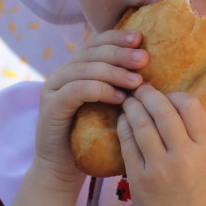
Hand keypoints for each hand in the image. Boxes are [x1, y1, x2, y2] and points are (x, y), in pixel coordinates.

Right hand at [35, 31, 148, 184]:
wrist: (64, 168)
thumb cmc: (94, 139)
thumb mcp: (112, 107)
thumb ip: (125, 87)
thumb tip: (156, 72)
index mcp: (77, 68)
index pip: (97, 42)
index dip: (117, 37)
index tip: (140, 39)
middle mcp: (63, 73)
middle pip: (92, 52)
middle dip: (120, 53)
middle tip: (144, 59)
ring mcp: (53, 88)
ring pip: (85, 69)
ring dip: (113, 72)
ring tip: (137, 81)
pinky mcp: (50, 107)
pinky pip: (75, 90)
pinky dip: (99, 90)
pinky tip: (119, 98)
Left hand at [118, 86, 205, 205]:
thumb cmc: (195, 197)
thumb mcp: (202, 162)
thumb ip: (189, 136)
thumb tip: (168, 104)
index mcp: (203, 149)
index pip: (191, 106)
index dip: (175, 94)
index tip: (166, 94)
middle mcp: (183, 156)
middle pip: (162, 110)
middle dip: (148, 94)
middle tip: (139, 88)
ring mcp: (159, 168)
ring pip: (140, 123)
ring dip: (132, 107)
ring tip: (128, 101)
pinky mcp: (138, 179)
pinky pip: (126, 143)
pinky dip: (123, 127)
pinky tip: (122, 122)